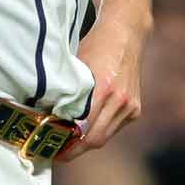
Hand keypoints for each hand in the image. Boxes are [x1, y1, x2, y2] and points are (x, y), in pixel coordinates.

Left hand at [60, 20, 145, 161]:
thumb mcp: (77, 67)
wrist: (126, 33)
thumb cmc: (96, 46)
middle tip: (58, 151)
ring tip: (70, 141)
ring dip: (88, 141)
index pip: (84, 131)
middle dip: (76, 149)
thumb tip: (49, 117)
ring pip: (106, 136)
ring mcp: (131, 105)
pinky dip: (100, 129)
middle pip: (96, 140)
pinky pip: (114, 127)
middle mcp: (120, 100)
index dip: (68, 146)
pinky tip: (88, 126)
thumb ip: (68, 93)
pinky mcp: (136, 108)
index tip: (53, 150)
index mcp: (103, 89)